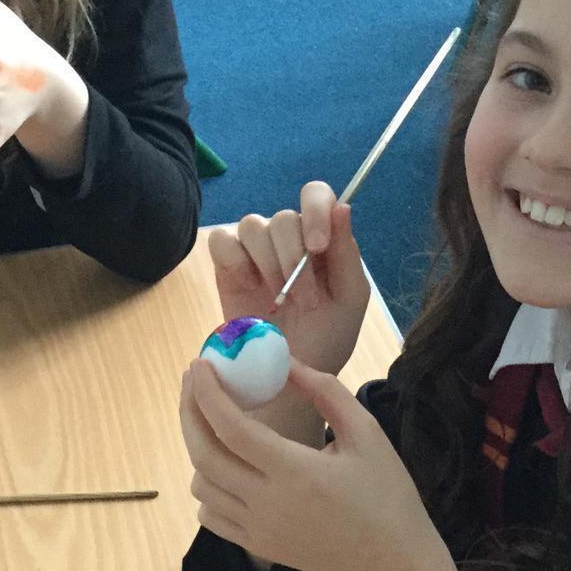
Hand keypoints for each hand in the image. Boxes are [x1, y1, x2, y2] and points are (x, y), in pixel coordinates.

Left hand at [181, 355, 442, 570]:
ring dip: (197, 447)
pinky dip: (206, 486)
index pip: (231, 427)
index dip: (208, 392)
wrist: (392, 562)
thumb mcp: (366, 433)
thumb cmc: (386, 492)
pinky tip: (224, 466)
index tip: (200, 363)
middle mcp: (268, 503)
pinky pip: (210, 514)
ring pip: (201, 485)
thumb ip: (325, 391)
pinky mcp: (257, 546)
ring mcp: (258, 529)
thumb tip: (286, 362)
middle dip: (189, 411)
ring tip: (213, 421)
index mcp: (296, 472)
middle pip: (203, 454)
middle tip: (194, 381)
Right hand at [208, 184, 368, 376]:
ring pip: (252, 226)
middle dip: (294, 259)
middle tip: (304, 300)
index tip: (318, 246)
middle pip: (282, 217)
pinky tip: (249, 286)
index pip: (315, 195)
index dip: (315, 211)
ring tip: (280, 300)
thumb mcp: (349, 297)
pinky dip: (235, 260)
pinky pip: (221, 241)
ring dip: (268, 264)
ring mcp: (255, 250)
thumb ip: (346, 252)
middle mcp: (288, 237)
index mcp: (322, 237)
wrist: (292, 374)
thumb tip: (343, 205)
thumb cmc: (327, 336)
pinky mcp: (228, 266)